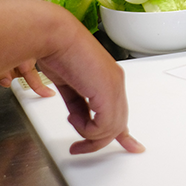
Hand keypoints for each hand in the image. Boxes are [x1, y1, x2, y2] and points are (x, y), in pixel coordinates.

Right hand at [35, 17, 144, 154]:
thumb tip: (79, 118)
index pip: (121, 111)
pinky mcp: (107, 91)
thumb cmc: (56, 51)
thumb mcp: (68, 85)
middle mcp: (115, 83)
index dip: (125, 134)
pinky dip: (86, 129)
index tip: (131, 146)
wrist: (54, 37)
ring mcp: (113, 87)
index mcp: (109, 78)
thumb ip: (77, 103)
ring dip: (88, 135)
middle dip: (96, 141)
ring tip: (73, 123)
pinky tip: (75, 118)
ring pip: (111, 129)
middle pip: (116, 125)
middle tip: (78, 148)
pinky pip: (103, 126)